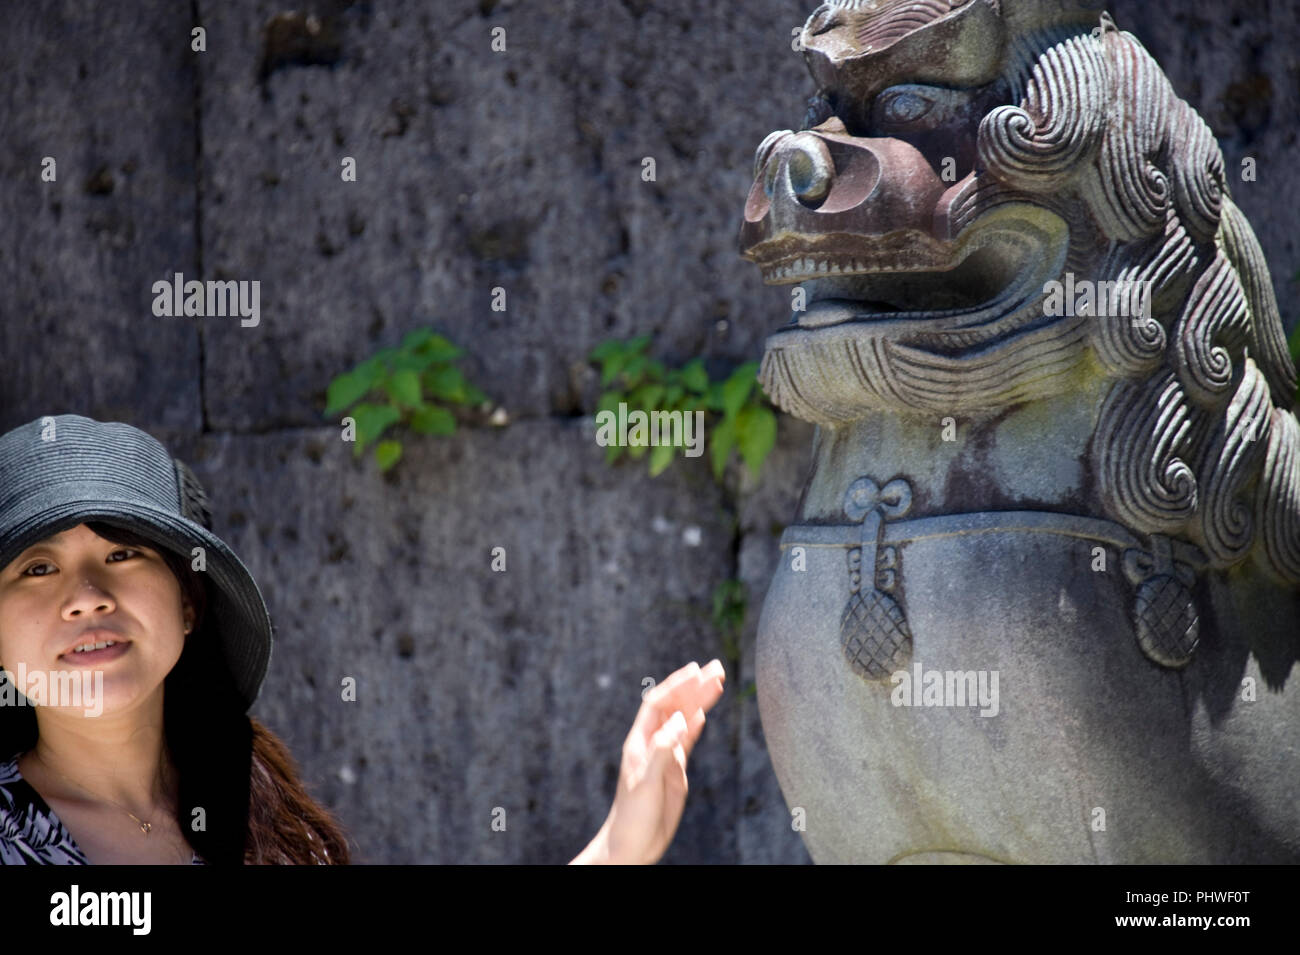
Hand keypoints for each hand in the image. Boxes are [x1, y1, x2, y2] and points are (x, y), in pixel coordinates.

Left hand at [570, 659, 725, 863]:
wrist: (632, 844)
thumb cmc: (632, 816)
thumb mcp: (646, 783)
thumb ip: (662, 750)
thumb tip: (680, 719)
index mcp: (640, 741)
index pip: (658, 703)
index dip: (676, 685)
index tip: (696, 671)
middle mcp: (652, 743)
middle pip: (675, 706)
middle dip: (694, 686)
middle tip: (716, 668)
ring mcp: (665, 755)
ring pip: (684, 720)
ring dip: (700, 701)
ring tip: (718, 681)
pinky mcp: (674, 770)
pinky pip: (687, 741)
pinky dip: (696, 725)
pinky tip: (704, 713)